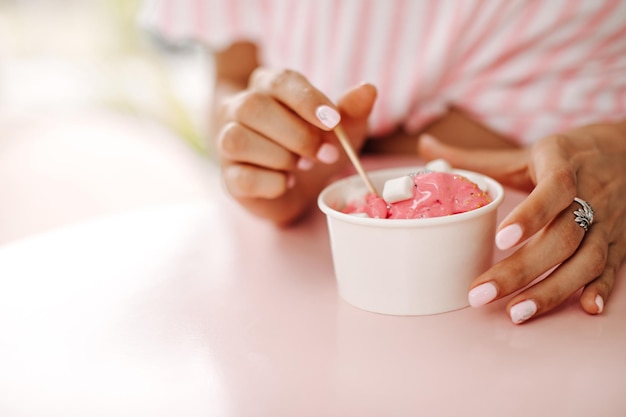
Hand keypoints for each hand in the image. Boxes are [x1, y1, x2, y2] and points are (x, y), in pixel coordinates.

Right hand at [214, 67, 375, 223]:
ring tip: (302, 166)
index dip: (307, 100)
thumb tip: (367, 89)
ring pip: (237, 140)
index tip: (333, 122)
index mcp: (268, 86)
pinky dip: (272, 184)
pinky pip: (241, 177)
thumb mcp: (340, 128)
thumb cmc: (316, 147)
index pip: (280, 81)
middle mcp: (239, 108)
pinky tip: (287, 183)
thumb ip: (352, 109)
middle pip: (253, 107)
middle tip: (325, 154)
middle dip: (297, 134)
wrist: (298, 188)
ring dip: (280, 157)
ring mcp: (227, 143)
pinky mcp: (229, 178)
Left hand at [418, 120, 625, 323]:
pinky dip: (600, 289)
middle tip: (481, 294)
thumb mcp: (524, 153)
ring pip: (586, 259)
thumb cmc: (567, 154)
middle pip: (562, 237)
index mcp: (564, 166)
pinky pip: (613, 268)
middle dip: (522, 269)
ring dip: (553, 290)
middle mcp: (592, 195)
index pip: (554, 189)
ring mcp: (608, 221)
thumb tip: (424, 146)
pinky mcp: (620, 241)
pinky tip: (585, 309)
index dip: (531, 215)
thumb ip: (475, 158)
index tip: (501, 240)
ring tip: (516, 312)